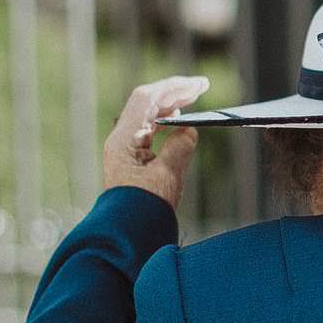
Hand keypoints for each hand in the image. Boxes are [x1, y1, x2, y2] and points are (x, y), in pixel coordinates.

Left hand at [102, 75, 209, 209]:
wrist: (126, 238)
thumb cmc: (143, 210)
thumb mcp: (167, 176)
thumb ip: (180, 146)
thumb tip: (189, 130)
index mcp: (124, 140)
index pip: (147, 99)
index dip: (173, 87)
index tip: (197, 84)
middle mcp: (121, 141)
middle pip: (147, 105)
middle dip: (174, 93)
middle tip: (201, 86)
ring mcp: (125, 152)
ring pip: (147, 118)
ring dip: (170, 106)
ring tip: (192, 99)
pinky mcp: (131, 163)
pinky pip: (148, 133)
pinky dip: (166, 123)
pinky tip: (178, 122)